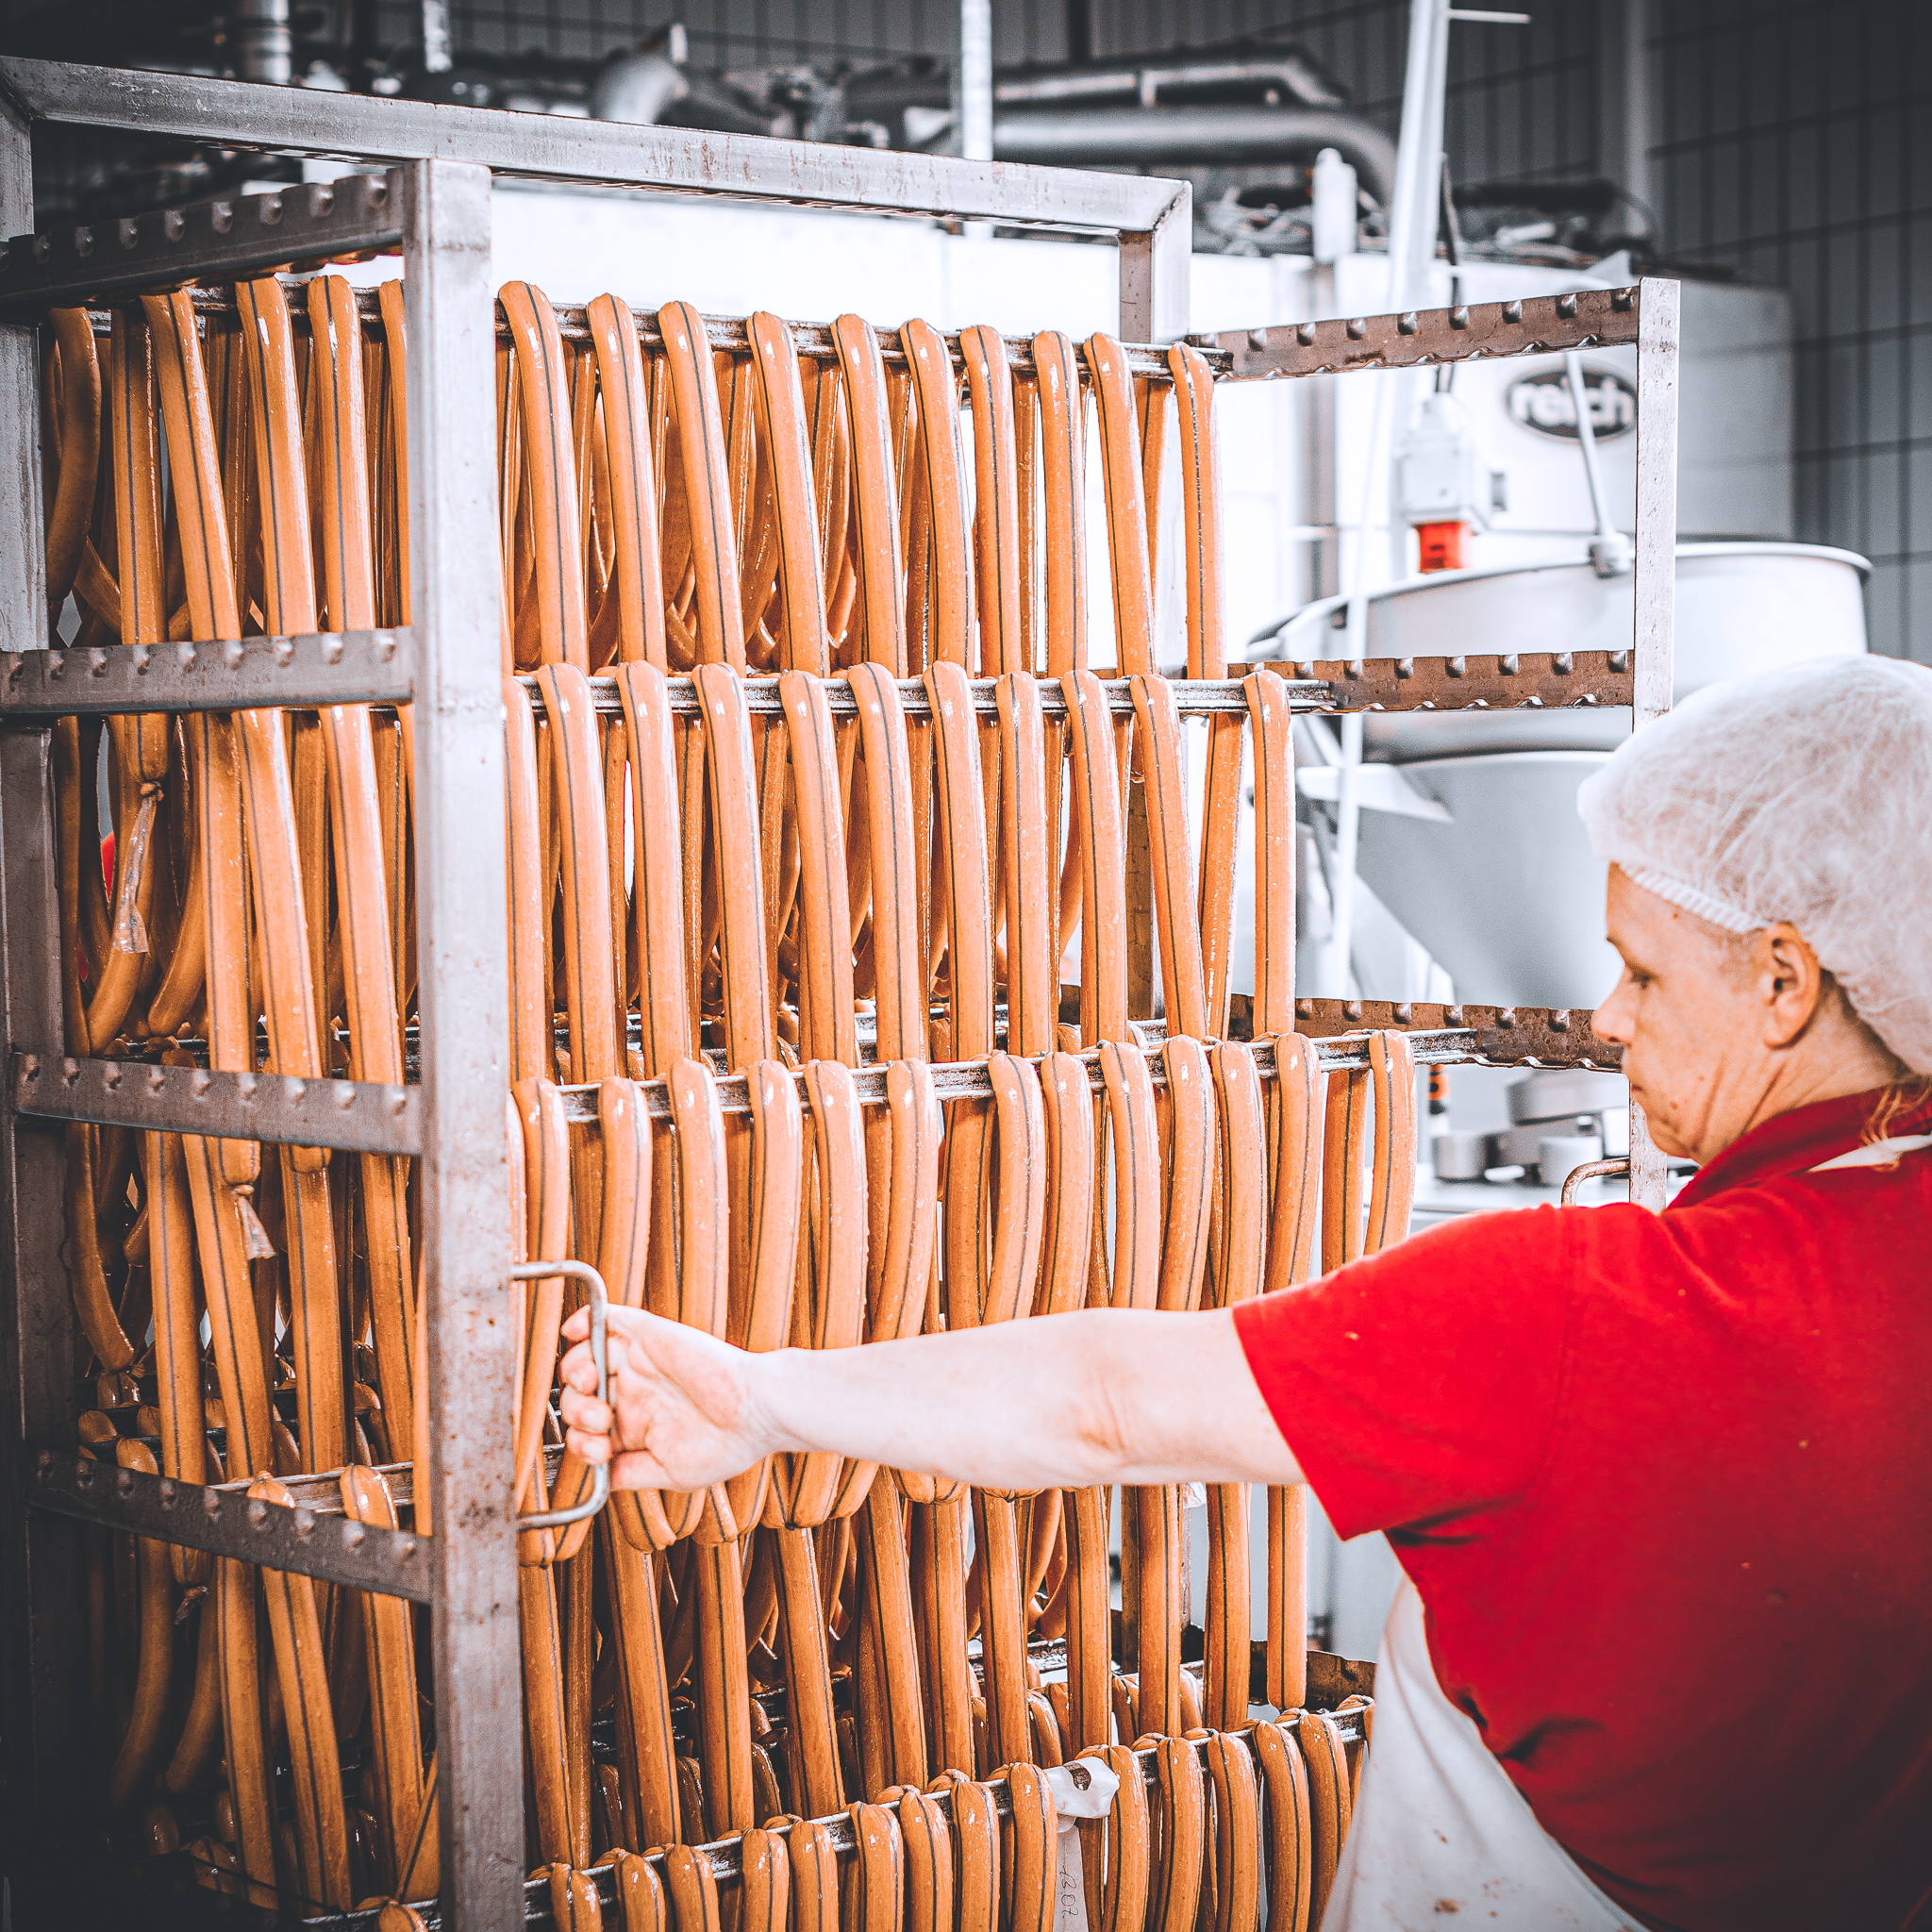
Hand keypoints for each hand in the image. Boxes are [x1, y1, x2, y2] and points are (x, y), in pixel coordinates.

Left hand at [558, 1305, 770, 1491]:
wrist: (757, 1412)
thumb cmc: (728, 1444)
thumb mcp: (672, 1473)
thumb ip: (630, 1473)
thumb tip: (599, 1479)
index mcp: (637, 1423)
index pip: (587, 1430)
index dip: (581, 1442)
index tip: (600, 1451)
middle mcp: (634, 1390)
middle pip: (579, 1394)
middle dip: (578, 1411)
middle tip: (600, 1420)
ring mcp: (638, 1361)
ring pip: (585, 1355)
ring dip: (575, 1372)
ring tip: (592, 1386)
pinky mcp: (648, 1333)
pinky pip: (607, 1317)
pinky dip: (584, 1320)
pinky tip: (575, 1332)